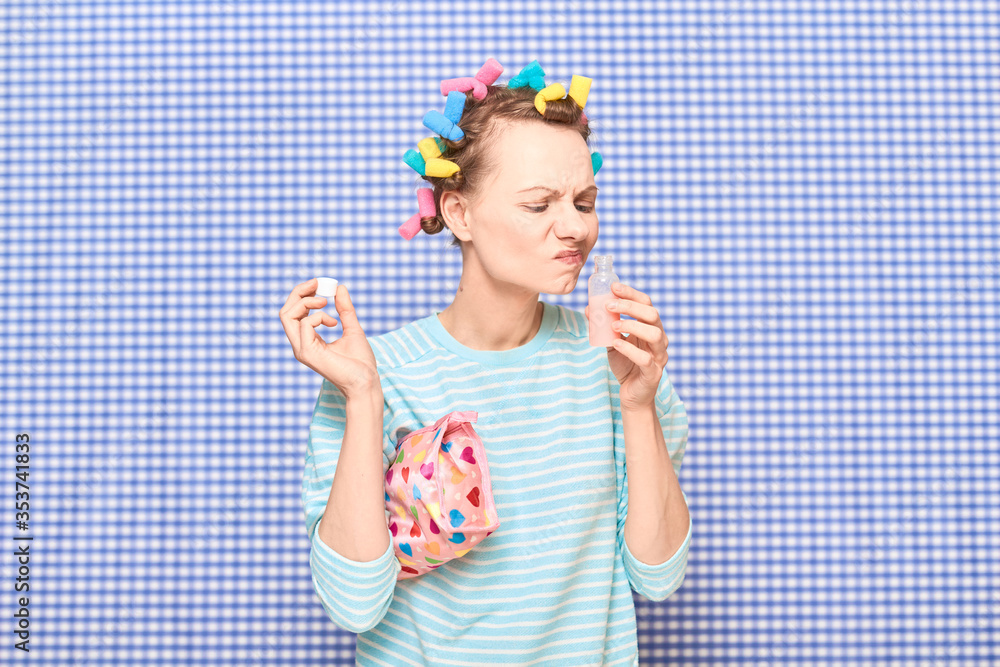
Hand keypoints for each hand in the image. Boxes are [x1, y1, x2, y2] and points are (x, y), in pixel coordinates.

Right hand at [278, 278, 379, 399]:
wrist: (366, 382)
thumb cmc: (360, 362)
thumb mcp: (352, 328)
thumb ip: (344, 310)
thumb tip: (340, 288)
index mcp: (308, 340)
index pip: (293, 313)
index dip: (303, 294)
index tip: (320, 284)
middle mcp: (300, 345)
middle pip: (285, 311)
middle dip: (299, 292)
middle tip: (318, 283)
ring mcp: (301, 349)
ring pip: (287, 315)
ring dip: (306, 301)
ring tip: (325, 301)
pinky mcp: (307, 353)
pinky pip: (304, 324)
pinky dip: (318, 316)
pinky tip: (333, 323)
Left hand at [585, 282, 668, 410]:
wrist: (632, 395)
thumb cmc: (626, 364)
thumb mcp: (613, 341)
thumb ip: (604, 326)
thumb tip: (590, 307)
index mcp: (651, 327)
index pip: (647, 303)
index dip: (631, 293)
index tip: (613, 286)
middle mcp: (659, 339)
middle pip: (652, 314)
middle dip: (630, 306)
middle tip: (609, 305)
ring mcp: (659, 356)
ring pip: (655, 334)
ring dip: (632, 325)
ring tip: (613, 324)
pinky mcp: (653, 373)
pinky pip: (645, 359)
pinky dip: (629, 349)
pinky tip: (616, 343)